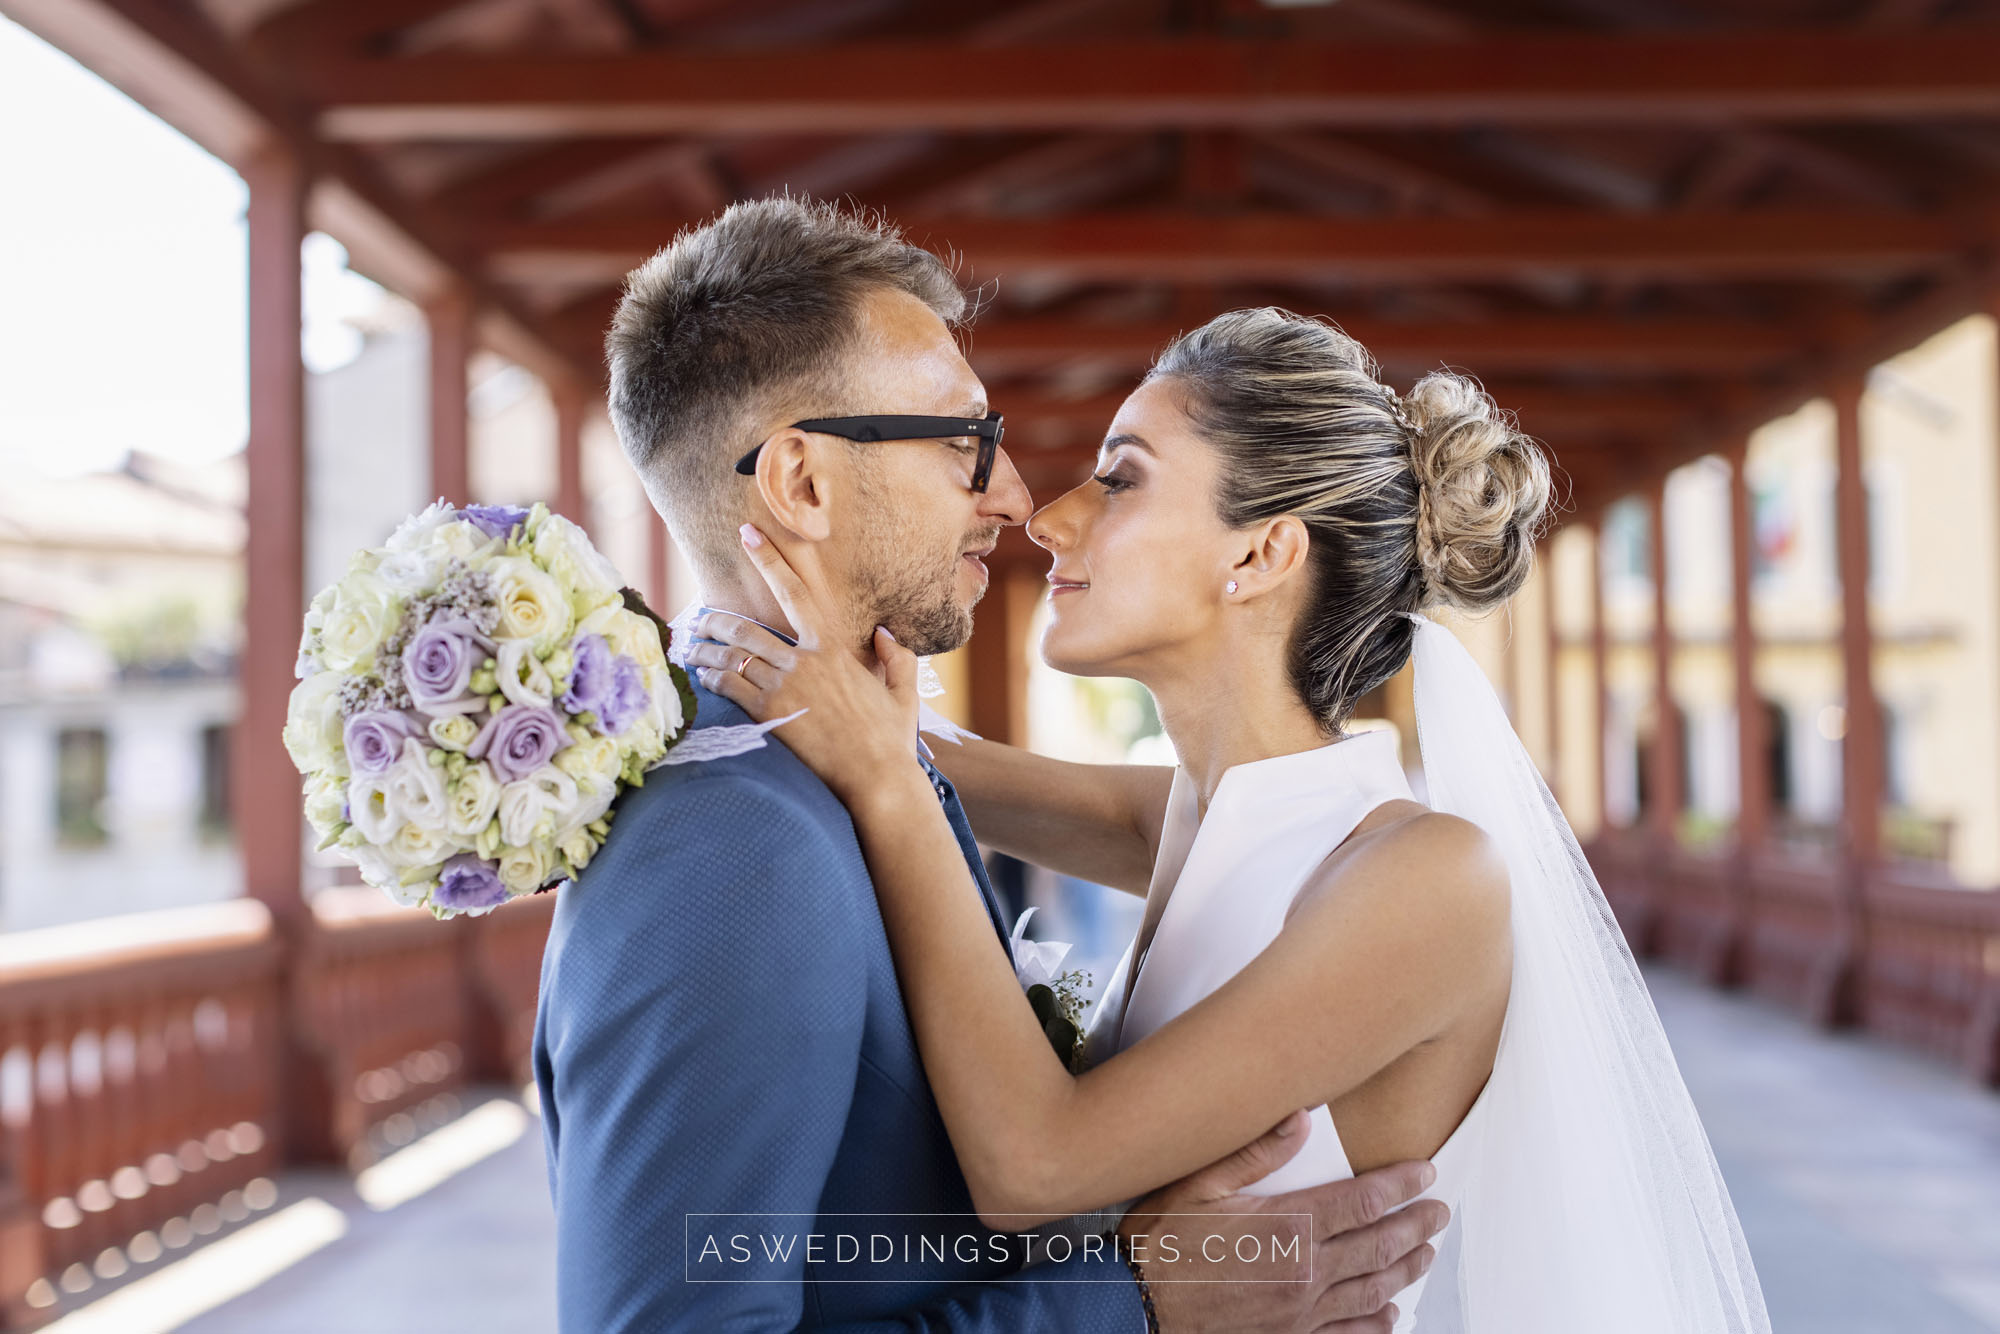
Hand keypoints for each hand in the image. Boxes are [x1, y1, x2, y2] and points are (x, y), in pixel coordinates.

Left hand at [683, 524, 923, 807]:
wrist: (877, 777)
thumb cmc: (891, 739)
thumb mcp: (903, 692)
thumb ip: (897, 657)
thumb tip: (885, 632)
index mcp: (832, 648)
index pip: (795, 593)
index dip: (769, 560)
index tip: (748, 535)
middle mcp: (803, 661)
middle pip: (746, 627)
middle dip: (716, 619)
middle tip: (698, 617)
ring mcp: (784, 687)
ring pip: (732, 655)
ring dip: (705, 648)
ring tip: (689, 646)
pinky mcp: (770, 715)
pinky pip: (728, 687)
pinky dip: (709, 677)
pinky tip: (700, 675)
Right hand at [1119, 1110, 1445, 1333]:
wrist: (1136, 1307)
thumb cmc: (1161, 1244)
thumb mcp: (1199, 1184)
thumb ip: (1255, 1151)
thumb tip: (1300, 1118)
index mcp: (1289, 1227)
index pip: (1364, 1202)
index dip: (1401, 1186)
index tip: (1426, 1174)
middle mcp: (1305, 1272)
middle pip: (1380, 1246)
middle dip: (1417, 1226)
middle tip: (1439, 1212)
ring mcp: (1301, 1311)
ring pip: (1373, 1290)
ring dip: (1406, 1269)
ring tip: (1425, 1253)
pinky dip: (1376, 1325)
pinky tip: (1389, 1315)